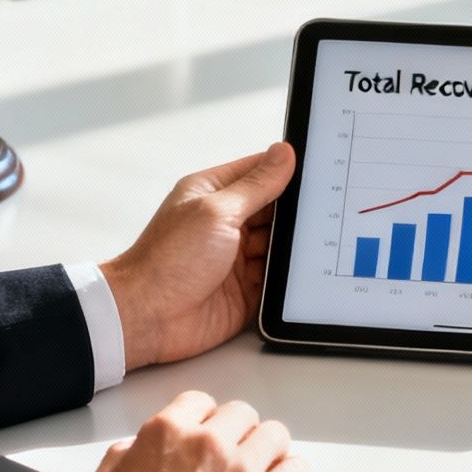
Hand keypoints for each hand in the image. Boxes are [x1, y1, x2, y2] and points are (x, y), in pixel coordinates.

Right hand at [81, 390, 307, 471]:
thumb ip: (121, 457)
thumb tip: (135, 449)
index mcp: (167, 432)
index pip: (200, 402)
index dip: (203, 420)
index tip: (207, 435)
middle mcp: (208, 442)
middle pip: (241, 414)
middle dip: (238, 432)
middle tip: (234, 455)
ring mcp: (241, 469)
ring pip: (274, 435)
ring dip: (269, 449)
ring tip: (263, 467)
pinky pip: (297, 471)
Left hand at [103, 142, 297, 370]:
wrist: (147, 317)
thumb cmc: (167, 260)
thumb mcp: (218, 211)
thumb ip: (256, 185)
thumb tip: (283, 154)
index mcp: (213, 194)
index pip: (258, 172)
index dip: (286, 171)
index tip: (319, 169)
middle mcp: (225, 223)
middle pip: (274, 210)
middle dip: (295, 212)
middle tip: (324, 209)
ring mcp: (236, 258)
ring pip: (279, 245)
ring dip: (293, 246)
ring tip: (317, 241)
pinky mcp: (245, 290)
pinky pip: (277, 279)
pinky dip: (289, 277)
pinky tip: (306, 271)